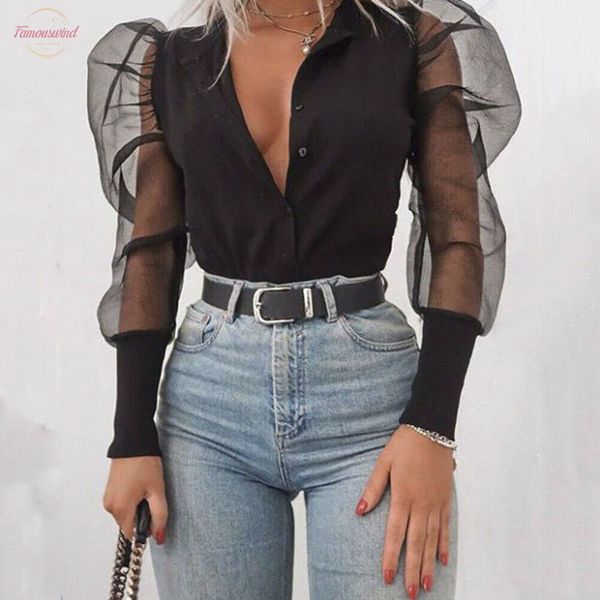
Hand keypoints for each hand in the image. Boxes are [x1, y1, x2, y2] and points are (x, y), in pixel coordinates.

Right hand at [103, 456, 167, 543]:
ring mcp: (107, 498)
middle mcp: (110, 506)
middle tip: (150, 496)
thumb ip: (159, 516)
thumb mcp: (157, 491)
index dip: (145, 527)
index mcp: (120, 508)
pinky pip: (121, 504)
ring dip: (136, 507)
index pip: (132, 533)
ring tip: (144, 488)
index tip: (154, 513)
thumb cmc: (145, 463)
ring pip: (125, 514)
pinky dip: (130, 501)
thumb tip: (159, 537)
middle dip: (141, 515)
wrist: (134, 443)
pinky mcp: (109, 491)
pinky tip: (138, 486)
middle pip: (128, 524)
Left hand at [354, 424, 454, 598]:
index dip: (391, 557)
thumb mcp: (383, 462)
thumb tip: (360, 510)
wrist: (432, 428)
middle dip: (412, 570)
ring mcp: (435, 503)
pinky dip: (443, 544)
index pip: (395, 533)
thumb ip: (373, 488)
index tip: (388, 577)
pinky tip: (442, 560)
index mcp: (403, 496)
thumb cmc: (404, 444)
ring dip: (428, 563)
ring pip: (432, 539)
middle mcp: (421, 504)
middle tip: (410, 593)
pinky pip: (445, 526)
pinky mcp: (445, 498)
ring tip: (426, 585)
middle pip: (416, 543)